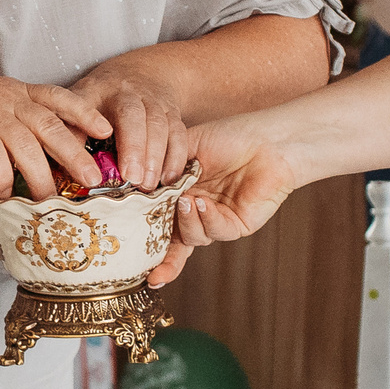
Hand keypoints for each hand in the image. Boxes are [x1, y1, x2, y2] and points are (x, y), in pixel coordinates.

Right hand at [0, 62, 111, 198]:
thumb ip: (17, 120)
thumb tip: (43, 154)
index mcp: (19, 90)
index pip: (60, 98)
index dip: (85, 113)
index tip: (107, 131)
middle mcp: (8, 98)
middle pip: (51, 126)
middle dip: (75, 154)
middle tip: (93, 180)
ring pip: (25, 144)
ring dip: (40, 175)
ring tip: (50, 200)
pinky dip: (1, 176)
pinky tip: (5, 194)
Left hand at [67, 63, 189, 190]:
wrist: (141, 73)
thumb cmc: (101, 97)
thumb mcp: (78, 104)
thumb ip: (67, 130)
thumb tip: (56, 166)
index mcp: (97, 91)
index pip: (91, 104)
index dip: (90, 122)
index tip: (99, 147)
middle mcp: (129, 93)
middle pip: (133, 116)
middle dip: (134, 147)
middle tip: (131, 179)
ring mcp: (154, 101)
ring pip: (160, 125)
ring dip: (156, 157)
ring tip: (148, 185)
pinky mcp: (174, 113)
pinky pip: (179, 134)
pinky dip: (176, 158)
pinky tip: (168, 180)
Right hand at [146, 115, 302, 286]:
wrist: (266, 139)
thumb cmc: (228, 136)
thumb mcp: (183, 146)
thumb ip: (159, 164)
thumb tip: (134, 182)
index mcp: (178, 194)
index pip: (156, 220)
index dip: (141, 238)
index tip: (123, 251)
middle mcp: (195, 211)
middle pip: (171, 241)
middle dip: (157, 251)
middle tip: (144, 239)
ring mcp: (215, 220)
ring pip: (191, 237)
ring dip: (185, 222)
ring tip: (186, 201)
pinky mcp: (236, 226)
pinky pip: (215, 232)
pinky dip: (206, 220)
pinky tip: (203, 203)